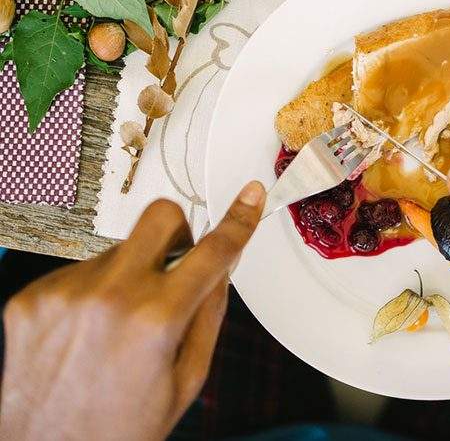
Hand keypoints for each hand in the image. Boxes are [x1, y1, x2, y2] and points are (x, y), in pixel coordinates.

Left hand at [0, 181, 265, 440]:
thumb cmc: (118, 428)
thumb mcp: (186, 379)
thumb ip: (209, 315)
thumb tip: (220, 269)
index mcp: (156, 320)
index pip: (213, 251)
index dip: (239, 219)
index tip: (250, 198)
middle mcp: (108, 295)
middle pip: (159, 216)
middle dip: (178, 231)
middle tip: (176, 262)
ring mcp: (65, 292)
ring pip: (118, 249)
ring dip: (130, 274)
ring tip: (119, 325)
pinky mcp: (34, 296)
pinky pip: (80, 271)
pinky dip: (94, 291)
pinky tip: (89, 330)